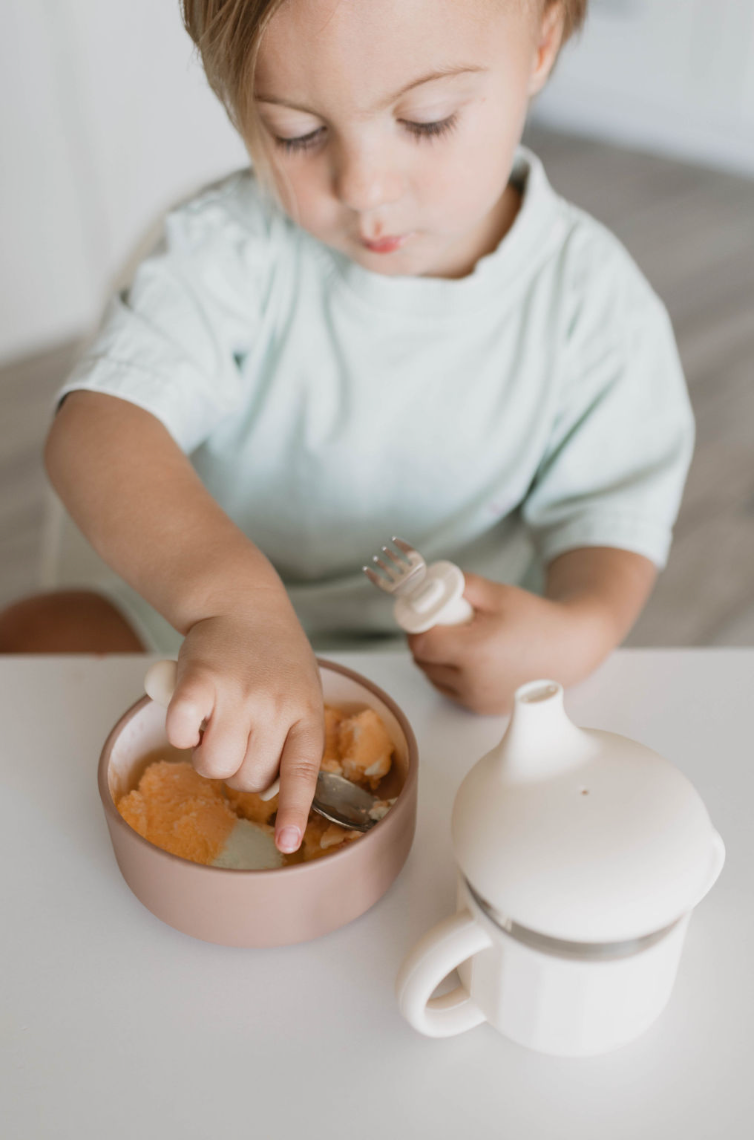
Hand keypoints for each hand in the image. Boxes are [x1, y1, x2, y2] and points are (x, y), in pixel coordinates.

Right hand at [164, 590, 323, 854]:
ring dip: (206, 754)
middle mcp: (275, 706)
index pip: (302, 773)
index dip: (293, 812)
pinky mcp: (200, 681)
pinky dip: (181, 732)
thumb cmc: (272, 655)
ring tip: (214, 721)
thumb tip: (268, 789)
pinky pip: (182, 734)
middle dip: (237, 769)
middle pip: (247, 780)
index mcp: (305, 713)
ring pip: (213, 765)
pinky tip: (191, 713)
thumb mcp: (300, 691)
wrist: (241, 602)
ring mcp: (239, 693)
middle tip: (236, 734)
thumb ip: (290, 735)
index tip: (287, 844)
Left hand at [407, 572, 612, 715]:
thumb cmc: (537, 620)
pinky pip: (449, 689)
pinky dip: (449, 674)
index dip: (417, 625)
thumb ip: (460, 584)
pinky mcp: (481, 708)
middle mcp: (473, 682)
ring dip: (435, 657)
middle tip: (443, 622)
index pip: (422, 642)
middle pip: (423, 660)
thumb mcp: (498, 593)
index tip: (423, 613)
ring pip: (433, 676)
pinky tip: (470, 657)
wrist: (568, 649)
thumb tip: (429, 581)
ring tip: (461, 638)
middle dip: (426, 638)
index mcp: (475, 652)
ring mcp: (477, 699)